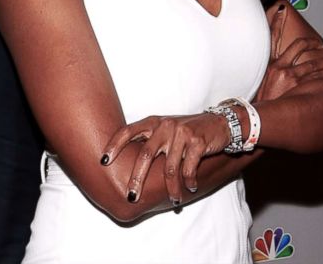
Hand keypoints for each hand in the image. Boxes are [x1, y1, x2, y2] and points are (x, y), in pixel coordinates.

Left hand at [100, 112, 228, 206]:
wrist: (219, 124)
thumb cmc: (187, 131)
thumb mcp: (166, 130)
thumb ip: (150, 141)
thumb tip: (128, 163)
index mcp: (153, 122)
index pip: (128, 131)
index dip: (114, 145)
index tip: (103, 162)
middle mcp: (165, 126)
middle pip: (145, 154)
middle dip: (137, 179)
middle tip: (131, 196)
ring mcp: (181, 133)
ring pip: (170, 168)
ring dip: (171, 188)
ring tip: (174, 200)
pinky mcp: (197, 142)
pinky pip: (188, 168)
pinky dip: (189, 181)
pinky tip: (190, 187)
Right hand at [256, 4, 322, 101]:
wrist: (256, 115)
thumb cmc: (259, 99)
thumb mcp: (257, 81)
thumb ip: (265, 69)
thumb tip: (269, 64)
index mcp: (269, 63)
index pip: (275, 37)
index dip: (279, 23)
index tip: (284, 13)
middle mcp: (279, 66)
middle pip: (299, 46)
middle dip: (312, 44)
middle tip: (319, 44)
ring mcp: (289, 75)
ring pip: (312, 62)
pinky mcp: (297, 85)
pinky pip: (316, 75)